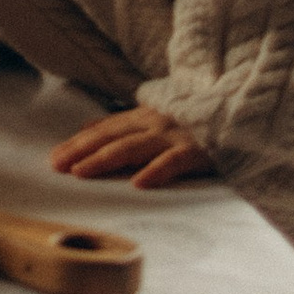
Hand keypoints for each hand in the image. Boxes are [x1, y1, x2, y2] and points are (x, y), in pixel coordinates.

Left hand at [51, 105, 214, 190]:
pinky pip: (174, 161)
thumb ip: (123, 122)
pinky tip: (139, 183)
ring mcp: (174, 134)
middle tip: (56, 166)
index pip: (103, 131)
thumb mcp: (154, 117)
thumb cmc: (194, 120)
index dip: (77, 143)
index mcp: (143, 117)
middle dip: (81, 151)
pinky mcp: (198, 149)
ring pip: (134, 147)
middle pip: (111, 137)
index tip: (53, 158)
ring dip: (105, 159)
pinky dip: (156, 171)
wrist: (240, 109)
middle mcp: (154, 122)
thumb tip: (87, 127)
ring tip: (82, 172)